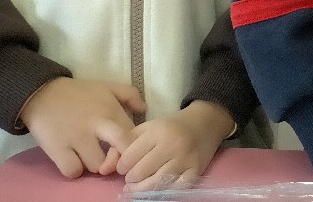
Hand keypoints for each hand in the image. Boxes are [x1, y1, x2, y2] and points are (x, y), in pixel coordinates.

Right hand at [19, 76, 144, 177]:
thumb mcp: (107, 87)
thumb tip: (145, 108)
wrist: (42, 94)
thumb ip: (129, 94)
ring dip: (95, 166)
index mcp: (111, 111)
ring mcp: (77, 138)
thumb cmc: (79, 93)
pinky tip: (73, 160)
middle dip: (120, 160)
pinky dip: (74, 169)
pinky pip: (73, 171)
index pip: (133, 135)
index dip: (134, 146)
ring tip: (90, 157)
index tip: (127, 149)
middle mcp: (97, 125)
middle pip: (121, 149)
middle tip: (112, 161)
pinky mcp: (57, 149)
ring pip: (96, 166)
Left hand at [103, 100, 233, 189]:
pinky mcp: (196, 170)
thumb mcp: (147, 127)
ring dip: (142, 189)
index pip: (129, 157)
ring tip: (137, 186)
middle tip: (132, 177)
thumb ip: (125, 143)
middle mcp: (172, 145)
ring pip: (155, 183)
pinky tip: (156, 188)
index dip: (121, 166)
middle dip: (131, 178)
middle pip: (140, 172)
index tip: (124, 167)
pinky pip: (175, 188)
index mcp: (157, 131)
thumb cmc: (171, 126)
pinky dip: (163, 191)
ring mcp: (185, 159)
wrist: (205, 122)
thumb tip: (106, 167)